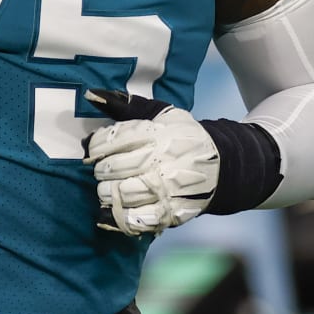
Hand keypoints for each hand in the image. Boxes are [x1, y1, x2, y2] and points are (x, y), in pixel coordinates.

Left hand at [83, 90, 218, 235]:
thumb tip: (92, 95)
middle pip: (114, 168)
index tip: (96, 149)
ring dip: (108, 193)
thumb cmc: (184, 137)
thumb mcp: (160, 113)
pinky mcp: (171, 211)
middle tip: (102, 171)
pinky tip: (113, 210)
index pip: (112, 140)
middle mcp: (162, 160)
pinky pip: (138, 218)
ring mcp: (167, 188)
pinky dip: (119, 217)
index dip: (97, 146)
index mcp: (157, 133)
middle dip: (101, 171)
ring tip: (109, 189)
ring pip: (123, 193)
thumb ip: (125, 105)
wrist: (221, 166)